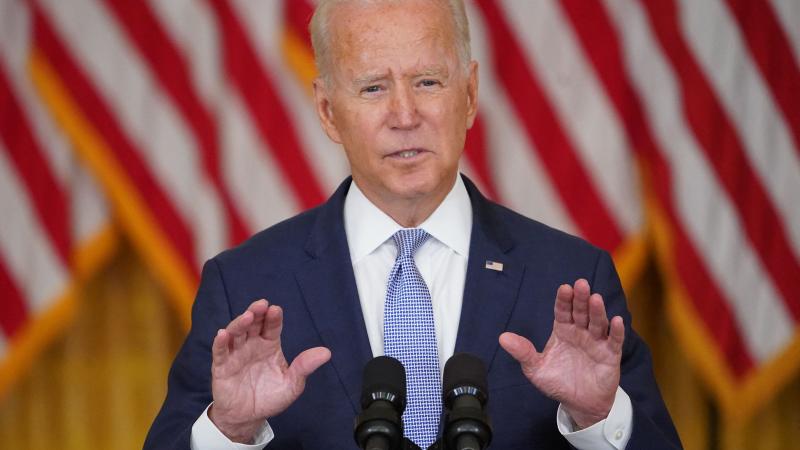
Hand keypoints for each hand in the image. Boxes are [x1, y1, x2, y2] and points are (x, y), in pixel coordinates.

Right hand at [208, 299, 330, 442]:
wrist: (248, 418)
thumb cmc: (270, 397)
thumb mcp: (292, 384)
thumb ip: (305, 367)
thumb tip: (326, 353)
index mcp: (269, 345)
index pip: (272, 326)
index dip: (273, 317)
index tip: (276, 310)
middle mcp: (252, 345)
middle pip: (253, 324)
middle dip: (256, 313)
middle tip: (261, 304)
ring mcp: (236, 354)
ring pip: (236, 333)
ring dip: (240, 323)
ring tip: (248, 316)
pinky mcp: (222, 367)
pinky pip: (219, 352)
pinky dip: (220, 342)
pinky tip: (223, 334)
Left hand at [499, 279, 623, 428]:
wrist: (579, 404)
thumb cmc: (557, 382)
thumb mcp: (536, 368)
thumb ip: (522, 352)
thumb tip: (502, 338)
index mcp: (563, 330)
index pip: (562, 311)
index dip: (563, 300)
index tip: (564, 288)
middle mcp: (580, 332)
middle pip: (581, 312)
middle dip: (581, 298)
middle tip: (581, 284)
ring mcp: (596, 342)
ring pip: (598, 323)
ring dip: (597, 311)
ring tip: (595, 299)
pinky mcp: (610, 355)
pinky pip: (614, 341)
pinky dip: (616, 331)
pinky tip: (617, 320)